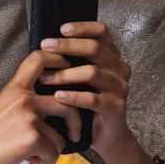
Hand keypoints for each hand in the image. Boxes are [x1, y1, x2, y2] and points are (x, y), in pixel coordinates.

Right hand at [0, 49, 85, 163]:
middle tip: (73, 134)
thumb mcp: (2, 110)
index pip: (38, 59)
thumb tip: (53, 106)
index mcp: (14, 89)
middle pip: (67, 101)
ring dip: (52, 152)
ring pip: (61, 136)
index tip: (68, 71)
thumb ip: (23, 102)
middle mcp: (23, 99)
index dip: (59, 59)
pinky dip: (44, 163)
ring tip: (35, 157)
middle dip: (76, 122)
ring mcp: (28, 117)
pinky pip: (54, 153)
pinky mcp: (32, 138)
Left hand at [36, 20, 134, 158]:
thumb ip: (71, 61)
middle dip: (67, 46)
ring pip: (92, 73)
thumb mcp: (79, 79)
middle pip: (95, 49)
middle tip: (45, 46)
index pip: (102, 33)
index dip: (82, 27)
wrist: (104, 135)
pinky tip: (58, 97)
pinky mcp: (115, 107)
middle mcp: (119, 69)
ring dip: (65, 74)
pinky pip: (92, 99)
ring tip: (45, 78)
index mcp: (111, 57)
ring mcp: (120, 88)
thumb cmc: (87, 104)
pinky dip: (73, 97)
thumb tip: (46, 45)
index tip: (61, 28)